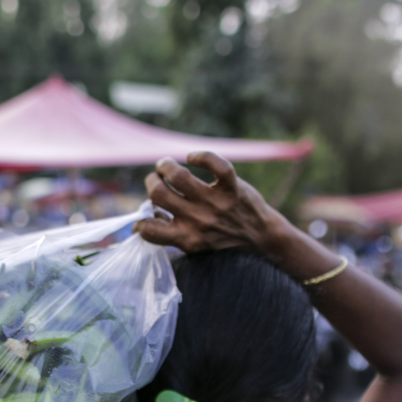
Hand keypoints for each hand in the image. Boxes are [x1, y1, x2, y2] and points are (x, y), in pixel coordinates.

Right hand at [136, 152, 282, 252]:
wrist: (261, 239)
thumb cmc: (223, 241)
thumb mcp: (196, 246)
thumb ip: (173, 235)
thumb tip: (144, 222)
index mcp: (186, 238)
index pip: (149, 230)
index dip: (140, 223)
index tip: (146, 216)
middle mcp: (198, 220)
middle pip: (158, 194)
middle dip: (151, 182)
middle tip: (155, 180)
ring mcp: (215, 202)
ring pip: (178, 176)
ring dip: (165, 165)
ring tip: (165, 165)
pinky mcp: (231, 188)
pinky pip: (215, 164)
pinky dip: (201, 156)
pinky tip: (193, 157)